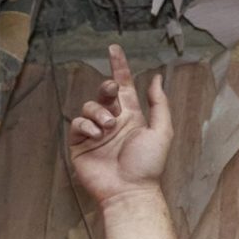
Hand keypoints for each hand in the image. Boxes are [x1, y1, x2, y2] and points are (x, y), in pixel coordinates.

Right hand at [67, 44, 172, 206]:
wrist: (129, 190)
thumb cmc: (148, 164)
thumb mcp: (161, 131)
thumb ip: (159, 104)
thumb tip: (157, 78)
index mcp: (131, 116)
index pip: (124, 85)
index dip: (119, 67)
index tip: (114, 49)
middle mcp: (112, 121)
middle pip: (104, 93)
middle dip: (106, 88)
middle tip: (112, 91)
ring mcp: (95, 132)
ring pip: (89, 107)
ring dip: (98, 112)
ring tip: (108, 128)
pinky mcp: (80, 144)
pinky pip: (77, 124)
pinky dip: (85, 126)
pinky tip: (96, 135)